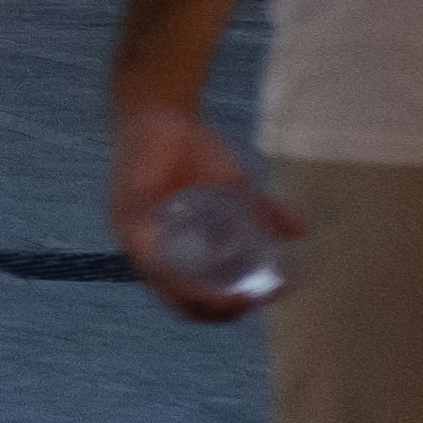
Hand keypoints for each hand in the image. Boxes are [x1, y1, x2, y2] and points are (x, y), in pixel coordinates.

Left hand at [111, 100, 296, 322]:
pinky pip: (142, 245)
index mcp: (163, 249)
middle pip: (170, 297)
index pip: (185, 297)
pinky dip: (166, 264)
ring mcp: (129, 229)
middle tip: (244, 305)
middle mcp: (142, 246)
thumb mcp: (234, 186)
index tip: (254, 304)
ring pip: (156, 279)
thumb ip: (262, 210)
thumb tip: (299, 233)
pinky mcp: (124, 208)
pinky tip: (191, 274)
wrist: (161, 111)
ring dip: (191, 296)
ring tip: (226, 300)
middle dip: (209, 311)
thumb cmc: (189, 151)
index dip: (218, 310)